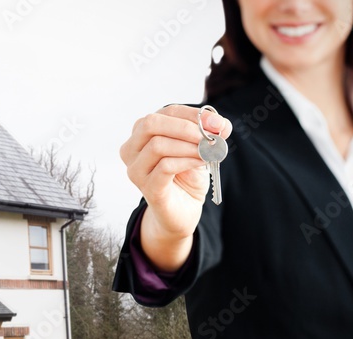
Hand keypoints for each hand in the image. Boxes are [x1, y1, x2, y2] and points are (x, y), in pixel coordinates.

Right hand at [120, 105, 231, 270]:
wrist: (182, 212)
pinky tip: (200, 162)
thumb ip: (207, 134)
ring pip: (157, 145)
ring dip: (188, 146)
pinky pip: (165, 167)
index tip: (217, 122)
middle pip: (151, 124)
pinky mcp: (147, 188)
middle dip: (185, 127)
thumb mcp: (198, 149)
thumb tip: (221, 125)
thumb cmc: (186, 177)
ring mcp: (136, 170)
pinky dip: (187, 161)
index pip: (165, 112)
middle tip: (210, 135)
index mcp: (142, 134)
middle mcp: (131, 150)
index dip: (192, 114)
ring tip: (208, 151)